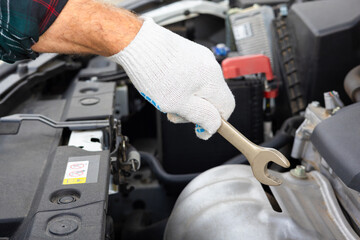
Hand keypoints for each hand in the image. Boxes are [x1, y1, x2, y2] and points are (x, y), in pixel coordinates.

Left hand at [109, 18, 234, 139]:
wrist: (136, 42)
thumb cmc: (153, 70)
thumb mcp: (178, 104)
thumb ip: (200, 116)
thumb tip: (214, 126)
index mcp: (212, 79)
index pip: (227, 107)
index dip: (214, 121)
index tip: (200, 128)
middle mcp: (210, 65)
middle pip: (212, 98)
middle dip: (195, 110)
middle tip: (175, 113)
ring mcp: (199, 57)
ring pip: (201, 88)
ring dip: (186, 99)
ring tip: (167, 99)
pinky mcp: (189, 53)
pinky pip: (192, 76)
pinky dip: (182, 86)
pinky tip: (165, 86)